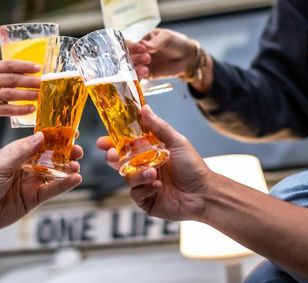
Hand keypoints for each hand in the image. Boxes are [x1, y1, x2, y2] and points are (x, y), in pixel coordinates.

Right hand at [0, 60, 41, 127]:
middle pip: (12, 79)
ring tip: (40, 96)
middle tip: (44, 84)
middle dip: (30, 82)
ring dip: (27, 95)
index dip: (25, 66)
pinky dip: (19, 109)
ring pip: (10, 94)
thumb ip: (4, 75)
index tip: (39, 68)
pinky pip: (5, 109)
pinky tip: (30, 109)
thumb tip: (31, 75)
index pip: (9, 65)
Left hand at [0, 132, 82, 234]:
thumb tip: (41, 136)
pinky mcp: (34, 198)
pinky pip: (53, 189)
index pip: (40, 141)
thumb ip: (23, 151)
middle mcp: (27, 166)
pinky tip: (75, 178)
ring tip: (76, 165)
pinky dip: (65, 184)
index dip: (55, 136)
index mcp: (17, 153)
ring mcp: (31, 182)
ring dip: (67, 168)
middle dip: (66, 152)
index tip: (71, 131)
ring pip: (54, 173)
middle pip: (51, 156)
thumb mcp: (1, 164)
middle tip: (78, 150)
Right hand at [96, 106, 210, 221]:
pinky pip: (135, 193)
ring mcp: (143, 183)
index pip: (125, 145)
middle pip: (119, 161)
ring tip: (153, 174)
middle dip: (113, 158)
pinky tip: (158, 186)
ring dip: (138, 174)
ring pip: (127, 177)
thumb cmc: (193, 167)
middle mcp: (143, 166)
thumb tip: (144, 108)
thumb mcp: (176, 142)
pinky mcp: (145, 200)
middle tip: (112, 156)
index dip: (112, 142)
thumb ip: (158, 127)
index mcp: (149, 151)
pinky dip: (145, 188)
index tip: (103, 141)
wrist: (204, 194)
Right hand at [128, 29, 197, 79]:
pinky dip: (138, 78)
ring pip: (131, 69)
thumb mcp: (166, 38)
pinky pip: (138, 78)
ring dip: (135, 69)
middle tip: (147, 58)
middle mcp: (138, 53)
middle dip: (134, 59)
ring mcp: (142, 64)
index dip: (132, 47)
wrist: (188, 56)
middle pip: (127, 58)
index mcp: (140, 42)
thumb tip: (144, 45)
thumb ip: (155, 42)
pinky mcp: (147, 75)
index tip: (142, 48)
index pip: (129, 44)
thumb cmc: (176, 42)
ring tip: (146, 70)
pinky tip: (145, 76)